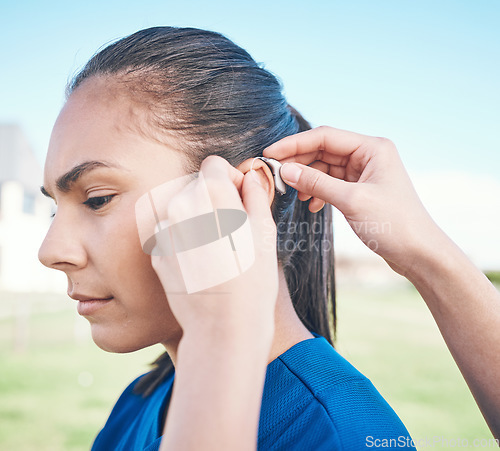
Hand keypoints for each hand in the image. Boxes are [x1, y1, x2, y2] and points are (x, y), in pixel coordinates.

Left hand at [150, 155, 277, 339]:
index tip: (238, 198)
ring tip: (215, 249)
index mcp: (212, 195)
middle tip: (231, 229)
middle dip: (213, 199)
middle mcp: (182, 206)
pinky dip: (183, 239)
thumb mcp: (265, 233)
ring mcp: (165, 230)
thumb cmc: (252, 282)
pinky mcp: (156, 251)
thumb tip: (250, 176)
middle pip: (196, 186)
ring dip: (196, 219)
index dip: (229, 179)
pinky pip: (170, 232)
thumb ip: (255, 196)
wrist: (223, 327)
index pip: (214, 165)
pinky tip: (200, 262)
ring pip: (181, 209)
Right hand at [263, 126, 438, 275]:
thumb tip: (285, 170)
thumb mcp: (351, 201)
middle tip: (275, 174)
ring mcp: (364, 173)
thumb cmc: (394, 224)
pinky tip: (311, 205)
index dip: (295, 144)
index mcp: (372, 148)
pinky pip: (332, 183)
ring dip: (307, 179)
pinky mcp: (360, 190)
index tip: (270, 153)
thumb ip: (316, 183)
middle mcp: (368, 155)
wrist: (418, 253)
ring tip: (292, 194)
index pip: (325, 137)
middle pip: (323, 150)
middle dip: (299, 162)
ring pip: (325, 168)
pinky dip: (318, 191)